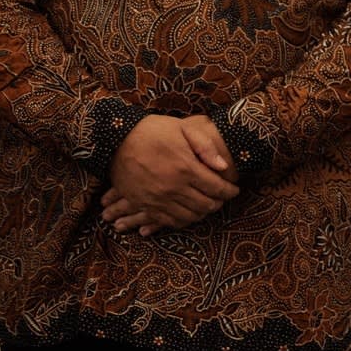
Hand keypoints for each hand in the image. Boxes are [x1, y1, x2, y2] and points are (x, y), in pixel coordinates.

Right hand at [103, 115, 238, 235]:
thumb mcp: (183, 129)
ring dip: (202, 213)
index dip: (229, 191)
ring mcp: (157, 198)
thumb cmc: (153, 130)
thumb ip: (206, 147)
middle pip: (205, 205)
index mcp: (186, 168)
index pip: (217, 188)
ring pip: (189, 216)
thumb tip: (224, 166)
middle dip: (219, 203)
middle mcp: (173, 187)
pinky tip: (188, 214)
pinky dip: (182, 221)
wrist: (115, 140)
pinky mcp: (143, 204)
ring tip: (207, 205)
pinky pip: (167, 221)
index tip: (234, 190)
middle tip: (222, 198)